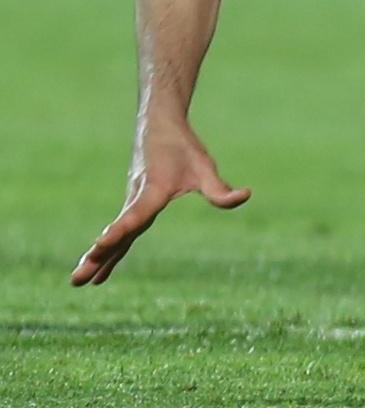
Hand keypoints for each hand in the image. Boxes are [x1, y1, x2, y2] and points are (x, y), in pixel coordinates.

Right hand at [72, 126, 248, 285]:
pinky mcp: (133, 205)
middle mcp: (137, 199)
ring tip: (78, 282)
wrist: (158, 125)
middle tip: (77, 278)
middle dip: (99, 256)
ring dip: (97, 258)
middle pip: (118, 232)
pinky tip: (99, 270)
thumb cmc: (183, 147)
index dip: (120, 229)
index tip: (101, 243)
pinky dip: (108, 251)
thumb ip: (220, 188)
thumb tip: (245, 196)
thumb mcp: (204, 167)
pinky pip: (120, 233)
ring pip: (115, 235)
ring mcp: (132, 203)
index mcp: (153, 190)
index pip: (136, 214)